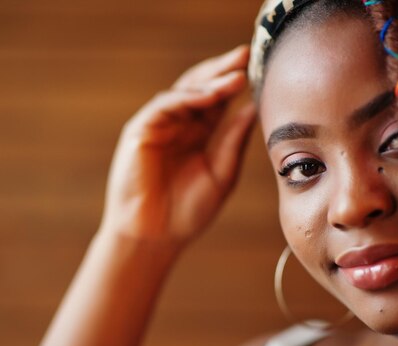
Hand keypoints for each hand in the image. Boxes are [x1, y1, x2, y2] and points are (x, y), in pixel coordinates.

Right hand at [100, 45, 255, 247]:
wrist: (156, 237)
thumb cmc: (188, 212)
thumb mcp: (221, 174)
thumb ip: (234, 141)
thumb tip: (253, 109)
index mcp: (199, 136)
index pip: (217, 101)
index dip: (234, 83)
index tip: (257, 69)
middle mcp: (179, 126)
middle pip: (200, 88)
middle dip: (221, 71)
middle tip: (244, 56)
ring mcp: (159, 127)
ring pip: (183, 92)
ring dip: (208, 82)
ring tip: (234, 76)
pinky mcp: (141, 132)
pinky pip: (163, 106)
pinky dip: (186, 98)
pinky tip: (209, 95)